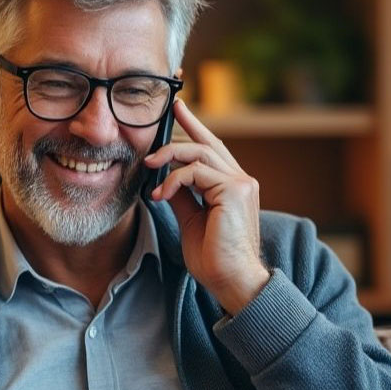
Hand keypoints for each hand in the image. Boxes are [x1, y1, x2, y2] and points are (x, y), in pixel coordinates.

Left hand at [143, 99, 268, 314]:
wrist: (231, 280)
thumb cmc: (213, 257)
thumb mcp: (191, 219)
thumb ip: (182, 195)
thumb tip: (163, 179)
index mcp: (234, 185)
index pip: (212, 147)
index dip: (194, 126)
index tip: (177, 109)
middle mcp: (241, 179)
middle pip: (206, 144)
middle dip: (178, 135)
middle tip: (149, 148)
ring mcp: (241, 183)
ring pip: (200, 153)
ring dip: (169, 160)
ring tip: (149, 171)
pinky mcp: (234, 190)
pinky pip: (196, 173)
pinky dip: (173, 180)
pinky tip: (160, 195)